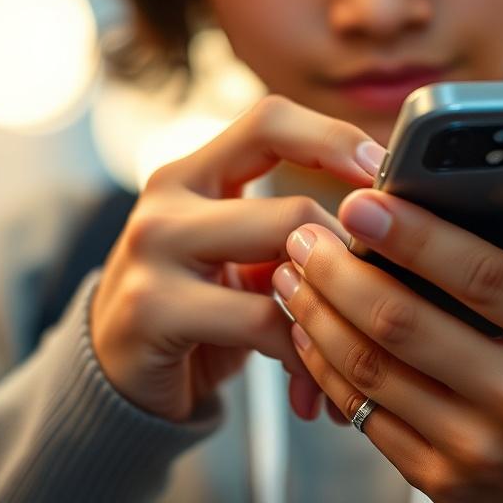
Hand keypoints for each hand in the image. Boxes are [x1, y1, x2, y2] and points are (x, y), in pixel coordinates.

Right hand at [91, 95, 384, 422]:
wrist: (115, 371)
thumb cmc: (193, 305)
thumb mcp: (235, 252)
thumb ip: (287, 227)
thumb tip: (387, 222)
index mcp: (193, 170)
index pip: (271, 120)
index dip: (335, 138)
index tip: (386, 172)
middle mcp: (168, 198)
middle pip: (291, 206)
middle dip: (350, 258)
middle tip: (383, 292)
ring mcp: (154, 250)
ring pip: (282, 258)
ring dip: (335, 308)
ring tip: (359, 344)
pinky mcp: (151, 308)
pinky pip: (261, 322)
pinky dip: (303, 355)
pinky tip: (313, 383)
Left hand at [272, 186, 502, 501]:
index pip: (484, 279)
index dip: (414, 237)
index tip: (362, 200)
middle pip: (405, 326)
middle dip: (340, 271)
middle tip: (304, 232)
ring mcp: (483, 451)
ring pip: (372, 371)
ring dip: (319, 314)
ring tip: (292, 272)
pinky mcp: (444, 480)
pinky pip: (365, 416)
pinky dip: (326, 366)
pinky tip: (307, 327)